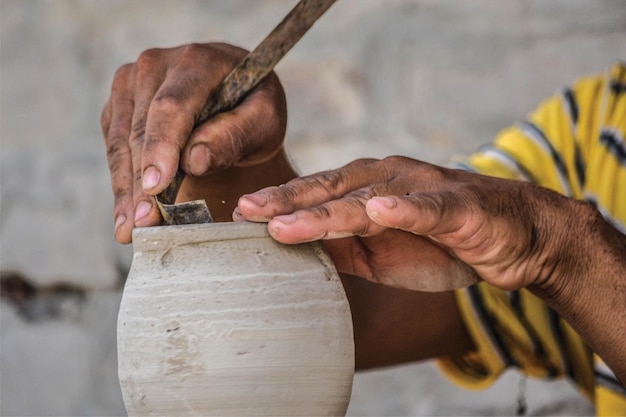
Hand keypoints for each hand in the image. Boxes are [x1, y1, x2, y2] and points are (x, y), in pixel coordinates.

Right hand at [101, 42, 287, 242]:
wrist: (238, 100)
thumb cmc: (255, 110)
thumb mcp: (263, 121)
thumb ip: (234, 136)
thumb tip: (194, 161)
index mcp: (198, 61)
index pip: (172, 107)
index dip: (161, 148)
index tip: (156, 188)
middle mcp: (157, 65)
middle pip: (141, 129)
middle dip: (141, 182)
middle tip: (143, 225)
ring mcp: (132, 82)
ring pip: (120, 142)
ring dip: (124, 190)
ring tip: (128, 230)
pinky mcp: (121, 104)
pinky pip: (113, 146)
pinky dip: (121, 182)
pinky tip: (127, 214)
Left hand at [235, 156, 579, 291]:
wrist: (510, 238)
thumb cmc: (440, 242)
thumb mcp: (379, 251)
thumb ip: (341, 246)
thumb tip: (294, 250)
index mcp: (368, 188)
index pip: (315, 193)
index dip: (278, 203)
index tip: (239, 215)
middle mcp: (388, 180)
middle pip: (330, 189)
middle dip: (286, 201)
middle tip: (245, 212)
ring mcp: (421, 190)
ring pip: (367, 200)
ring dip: (326, 211)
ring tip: (287, 223)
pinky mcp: (456, 208)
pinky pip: (427, 209)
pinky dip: (404, 210)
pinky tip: (380, 211)